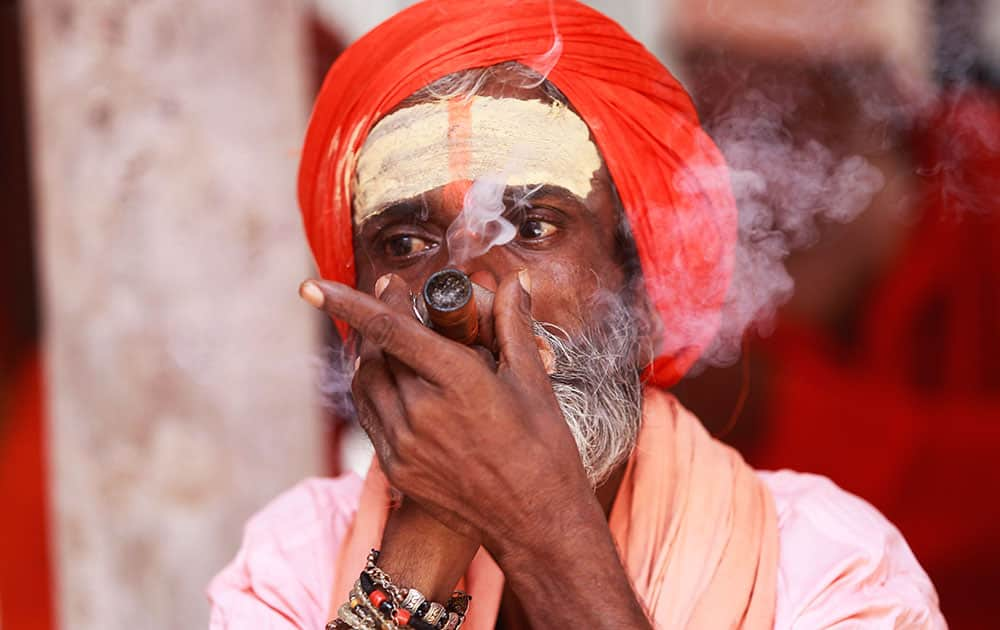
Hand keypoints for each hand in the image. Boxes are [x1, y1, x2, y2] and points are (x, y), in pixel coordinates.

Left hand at [300, 271, 599, 555]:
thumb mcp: (533, 382)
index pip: (392, 331)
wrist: (537, 525)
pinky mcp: (398, 471)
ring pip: (367, 384)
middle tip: (394, 295)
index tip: (311, 287)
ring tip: (390, 337)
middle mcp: (423, 412)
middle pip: (378, 352)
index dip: (350, 304)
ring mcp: (406, 446)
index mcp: (459, 382)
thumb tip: (516, 281)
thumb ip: (513, 325)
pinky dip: (372, 390)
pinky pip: (371, 418)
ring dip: (371, 354)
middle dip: (379, 318)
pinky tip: (389, 379)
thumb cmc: (544, 450)